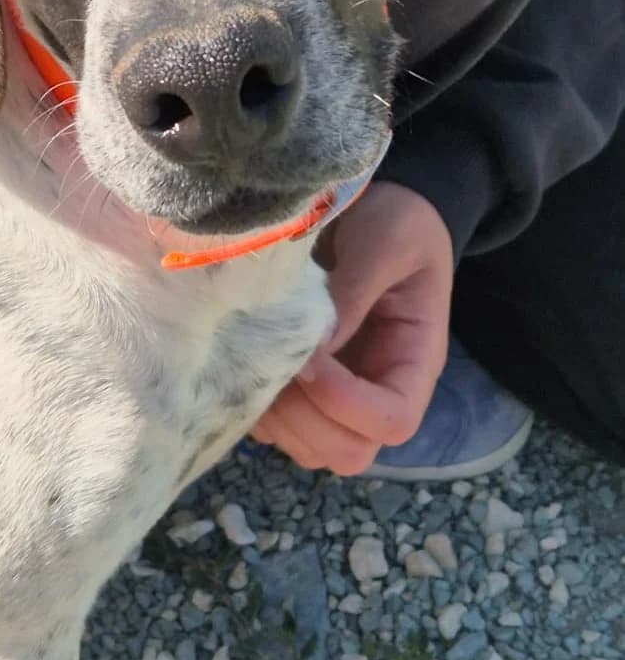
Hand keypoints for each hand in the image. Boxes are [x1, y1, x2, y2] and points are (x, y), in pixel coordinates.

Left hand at [252, 181, 453, 474]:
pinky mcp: (304, 387)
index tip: (311, 360)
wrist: (377, 208)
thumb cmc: (397, 222)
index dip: (347, 404)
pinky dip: (255, 406)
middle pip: (350, 451)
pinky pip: (278, 427)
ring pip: (309, 448)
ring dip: (277, 418)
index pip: (394, 420)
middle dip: (307, 419)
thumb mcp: (387, 242)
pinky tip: (247, 360)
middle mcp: (377, 387)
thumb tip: (314, 346)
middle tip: (280, 364)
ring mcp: (340, 393)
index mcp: (413, 359)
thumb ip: (354, 290)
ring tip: (260, 361)